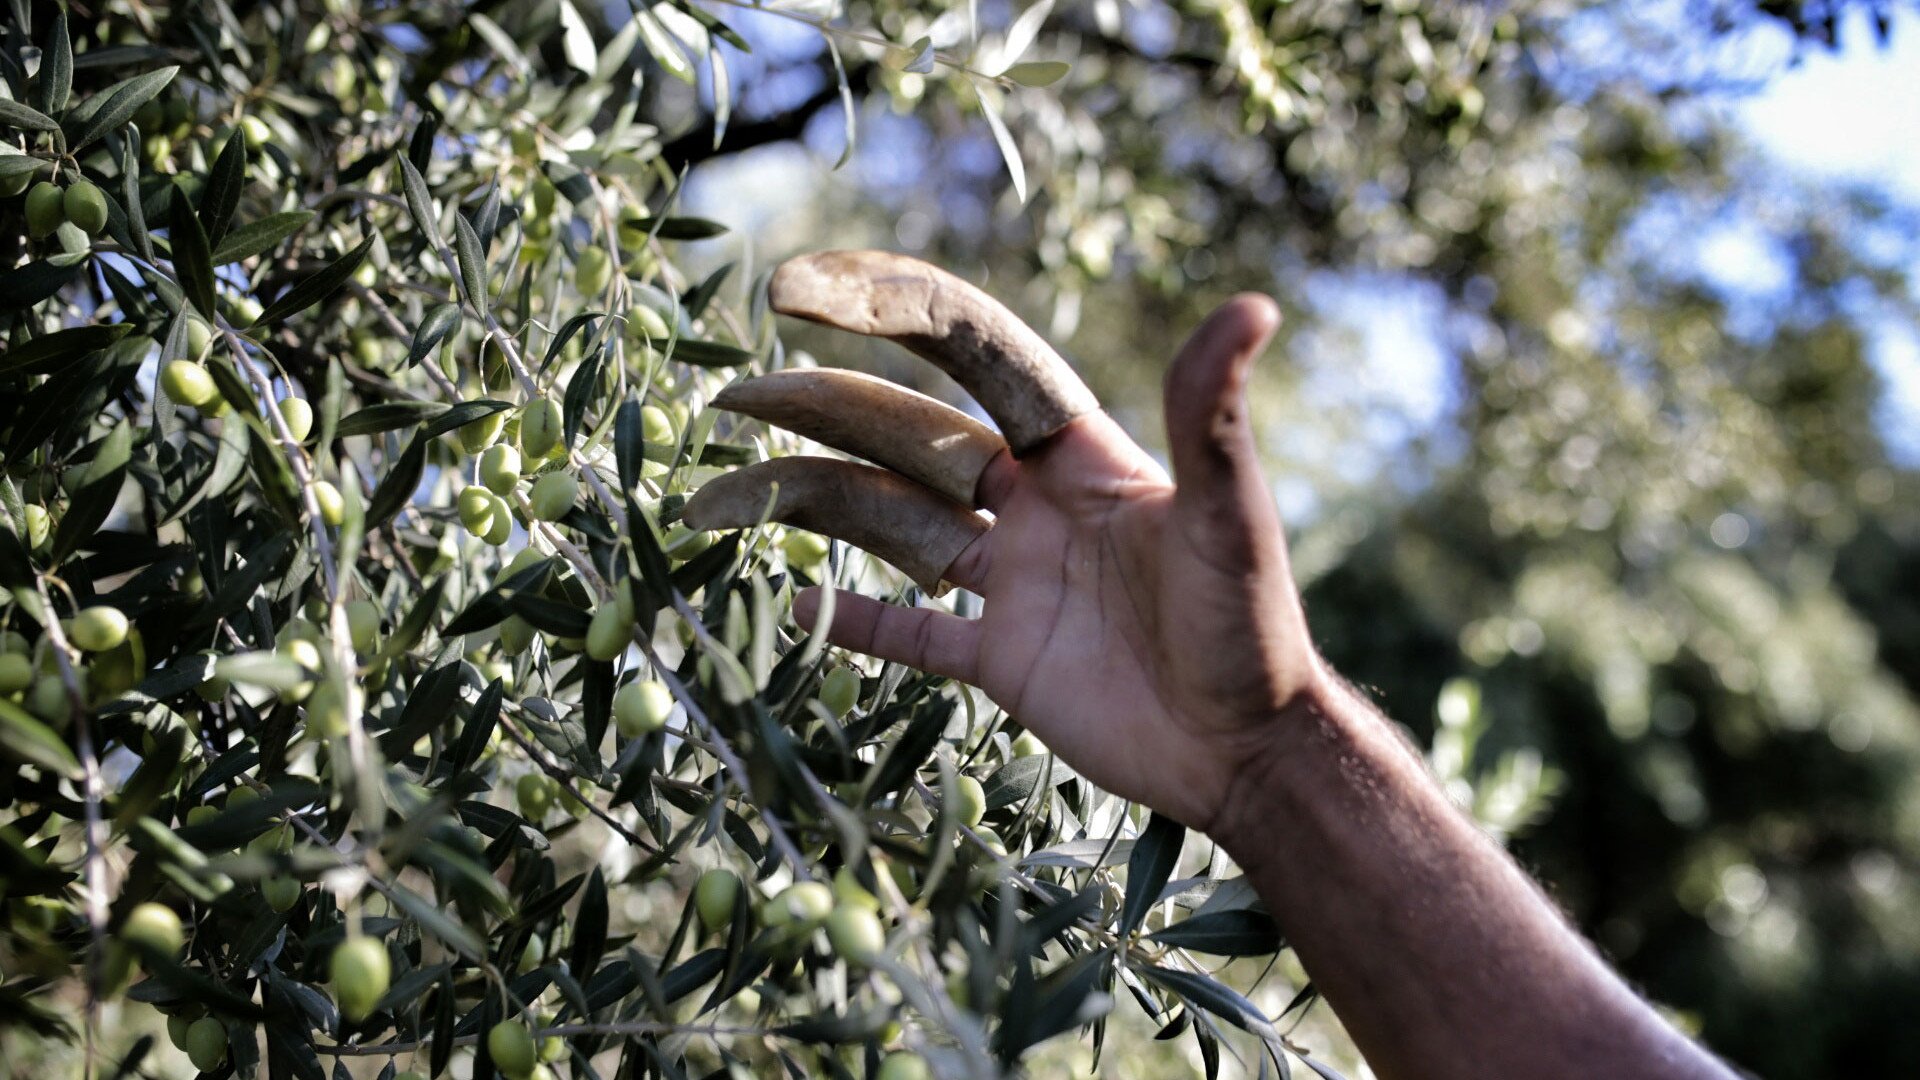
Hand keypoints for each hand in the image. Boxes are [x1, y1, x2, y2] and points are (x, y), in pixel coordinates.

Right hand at [687, 251, 1324, 830]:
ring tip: (711, 502)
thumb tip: (1254, 309)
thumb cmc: (1250, 627)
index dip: (889, 310)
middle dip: (816, 408)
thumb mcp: (1231, 517)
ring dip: (804, 504)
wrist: (1245, 753)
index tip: (800, 291)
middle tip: (730, 393)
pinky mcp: (1001, 658)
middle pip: (903, 435)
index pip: (969, 352)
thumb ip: (1210, 418)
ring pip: (887, 524)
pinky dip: (849, 618)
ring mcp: (1011, 580)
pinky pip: (907, 630)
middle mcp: (1032, 503)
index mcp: (1075, 451)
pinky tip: (789, 599)